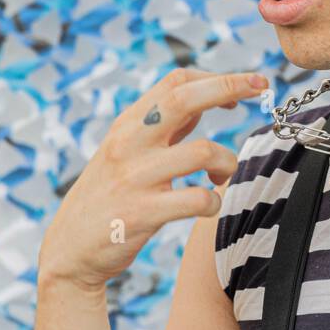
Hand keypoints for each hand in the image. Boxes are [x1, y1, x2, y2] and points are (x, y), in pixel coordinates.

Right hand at [38, 68, 267, 293]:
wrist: (69, 251)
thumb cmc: (108, 196)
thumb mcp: (127, 151)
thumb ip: (164, 126)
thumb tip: (206, 97)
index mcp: (128, 124)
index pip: (175, 81)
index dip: (216, 78)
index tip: (245, 86)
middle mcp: (129, 143)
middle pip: (184, 98)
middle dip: (228, 86)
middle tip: (260, 87)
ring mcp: (134, 178)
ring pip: (201, 151)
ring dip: (226, 162)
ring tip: (220, 174)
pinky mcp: (141, 213)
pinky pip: (197, 199)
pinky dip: (213, 202)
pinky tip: (208, 205)